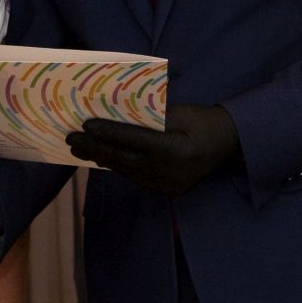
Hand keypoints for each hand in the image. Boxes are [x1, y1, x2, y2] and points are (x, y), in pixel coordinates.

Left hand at [65, 103, 239, 195]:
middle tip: (71, 139)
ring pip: (126, 171)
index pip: (132, 140)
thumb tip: (118, 114)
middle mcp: (167, 171)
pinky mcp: (166, 189)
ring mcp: (166, 184)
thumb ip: (152, 116)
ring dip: (102, 158)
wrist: (230, 145)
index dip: (107, 133)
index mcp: (173, 150)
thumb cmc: (204, 122)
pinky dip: (118, 166)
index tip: (85, 125)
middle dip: (94, 148)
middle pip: (123, 160)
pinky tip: (103, 158)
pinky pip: (135, 177)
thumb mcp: (181, 112)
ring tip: (79, 148)